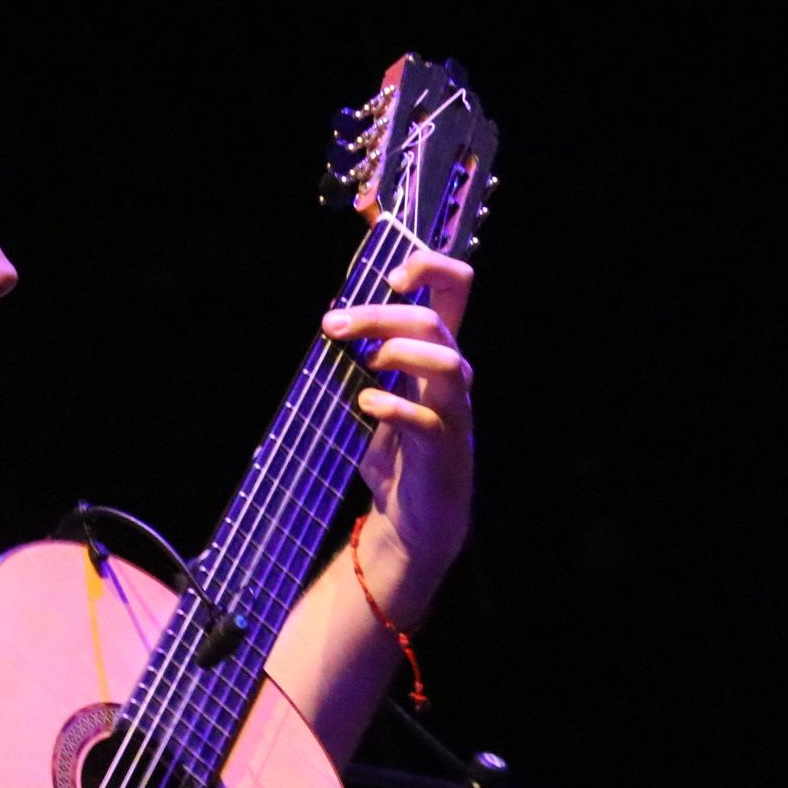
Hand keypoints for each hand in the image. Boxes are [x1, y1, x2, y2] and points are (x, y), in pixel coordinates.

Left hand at [327, 250, 473, 606]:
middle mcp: (453, 377)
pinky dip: (393, 406)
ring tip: (362, 365)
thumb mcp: (378, 392)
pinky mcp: (443, 450)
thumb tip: (333, 319)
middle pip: (433, 320)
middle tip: (332, 326)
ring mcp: (452, 413)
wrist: (413, 522)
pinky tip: (366, 404)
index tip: (389, 275)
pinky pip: (426, 419)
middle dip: (379, 315)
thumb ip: (366, 356)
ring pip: (447, 362)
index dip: (429, 265)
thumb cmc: (396, 453)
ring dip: (396, 352)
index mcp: (437, 354)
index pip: (455, 287)